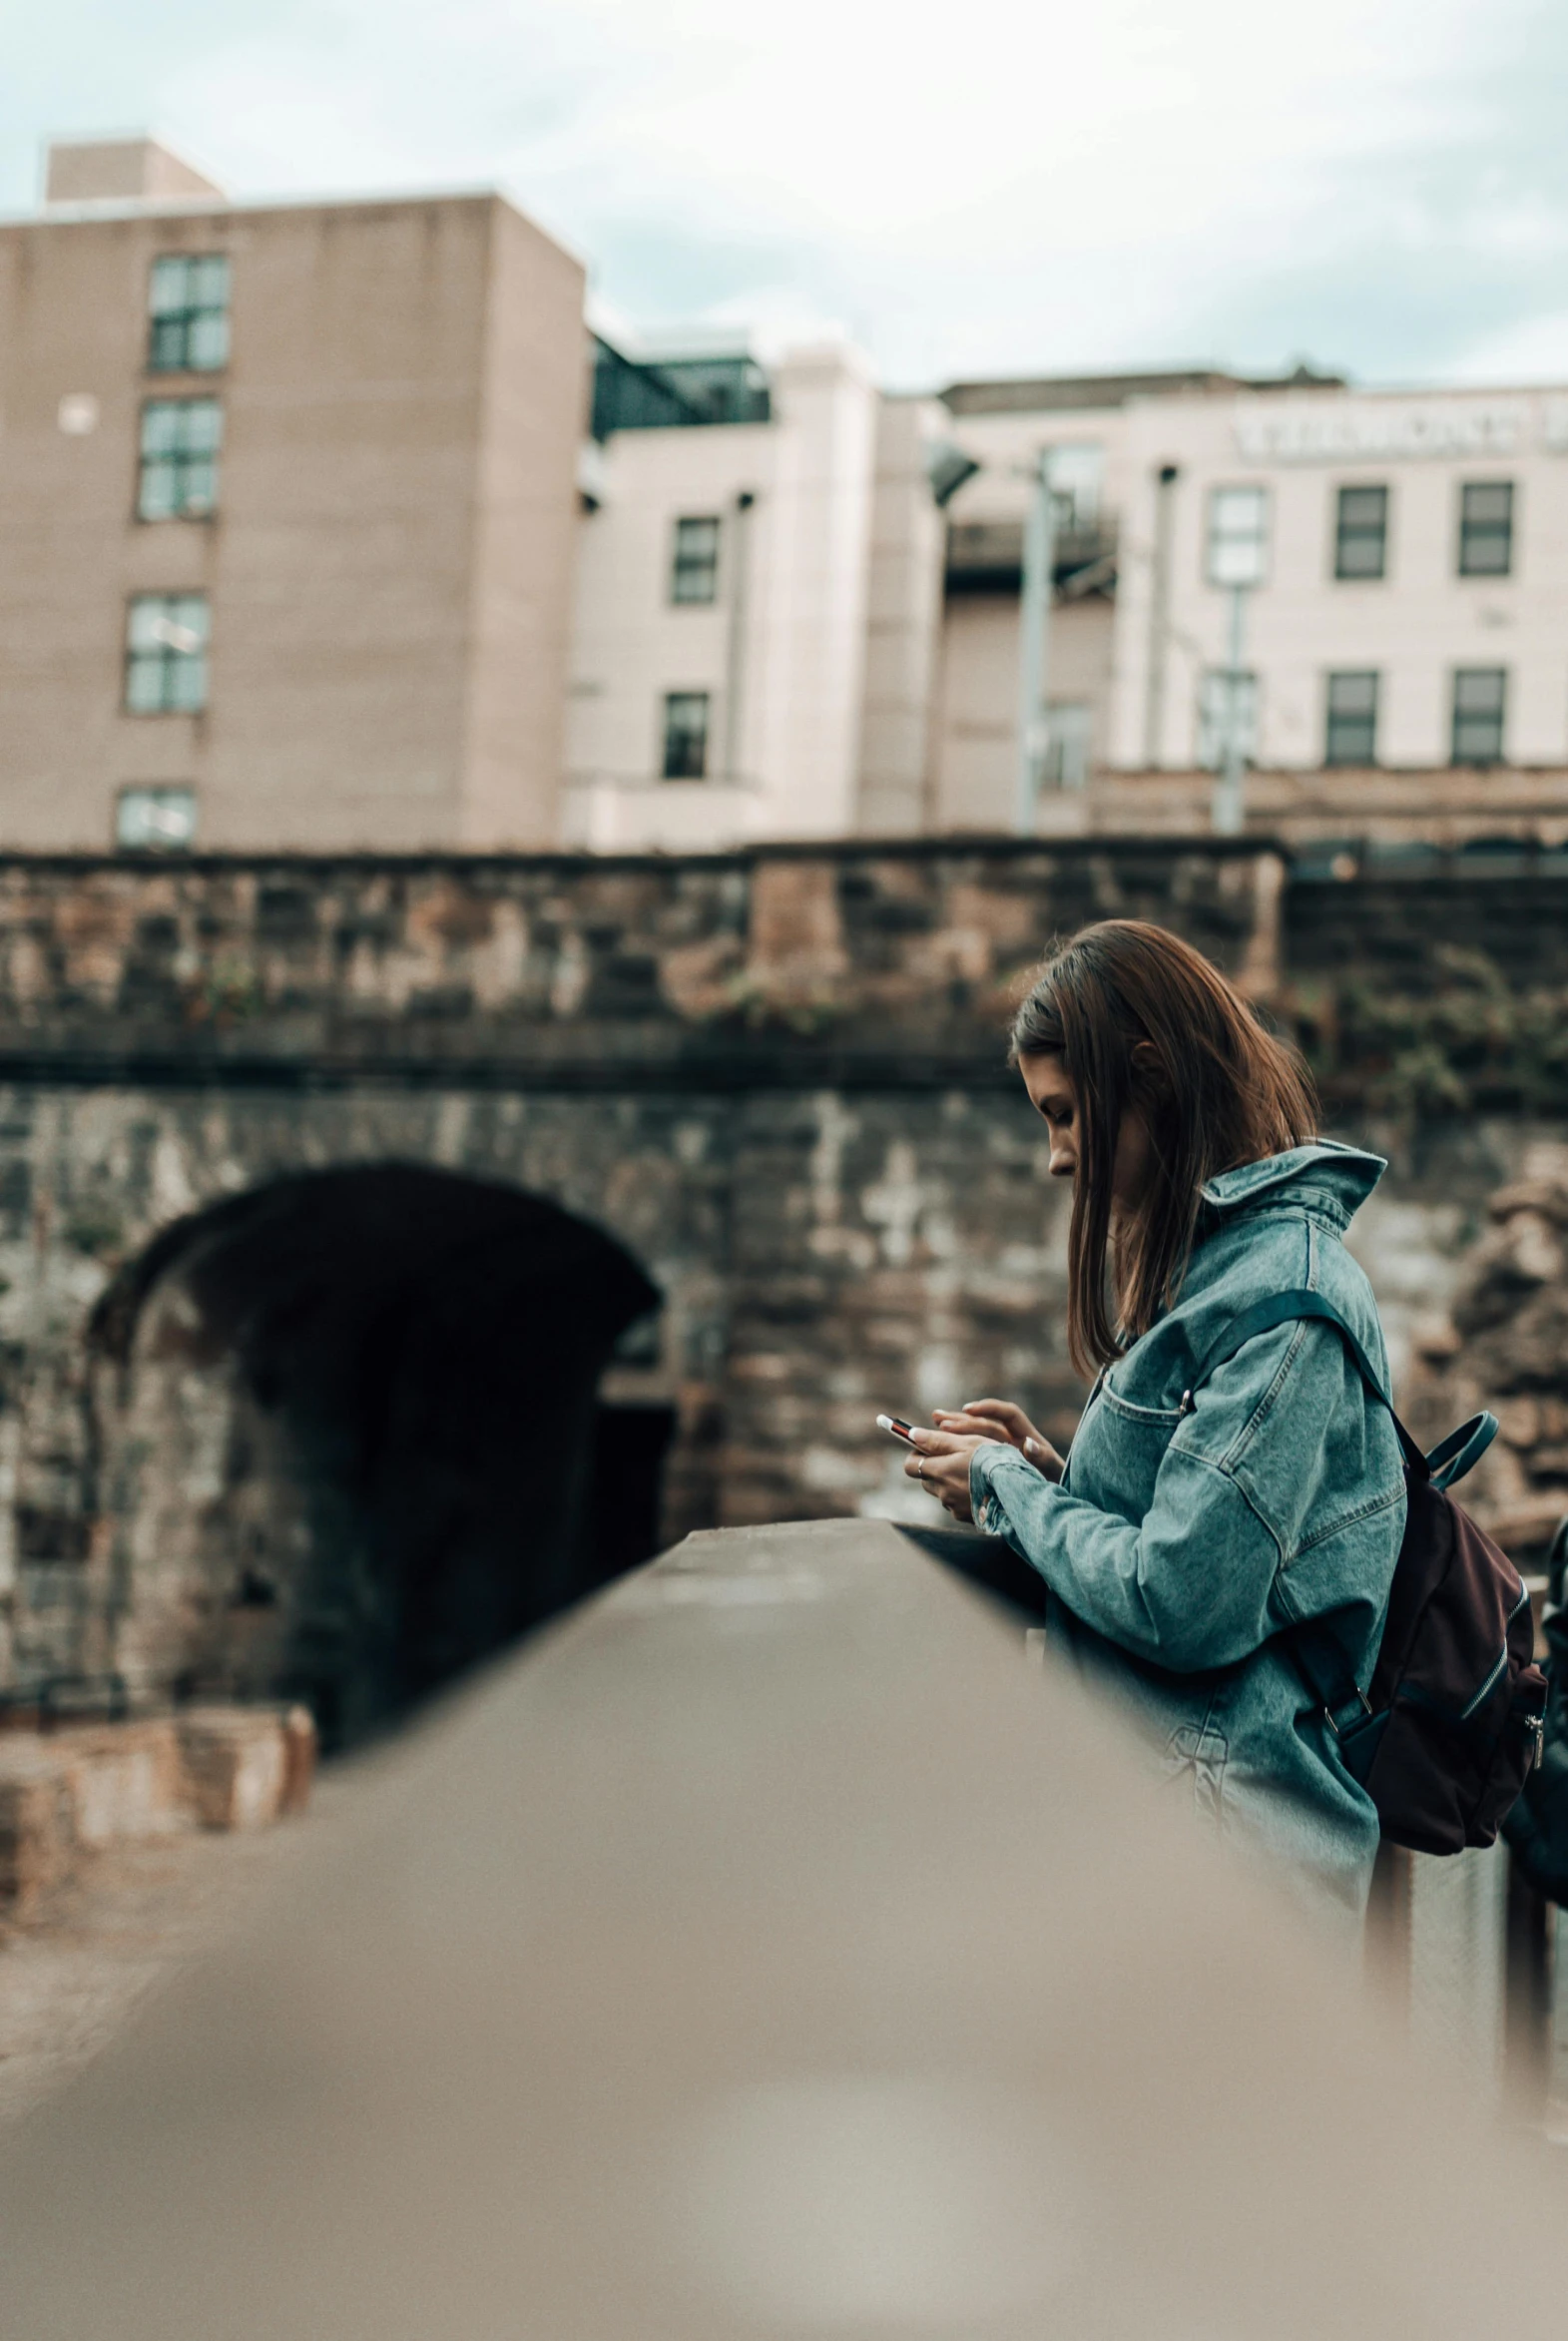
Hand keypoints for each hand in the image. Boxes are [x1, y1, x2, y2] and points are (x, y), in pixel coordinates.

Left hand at [902, 1426, 990, 1522]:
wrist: (1018, 1492)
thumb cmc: (993, 1462)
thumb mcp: (968, 1442)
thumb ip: (938, 1440)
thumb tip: (912, 1434)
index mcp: (939, 1471)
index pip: (910, 1465)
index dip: (917, 1454)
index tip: (930, 1446)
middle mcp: (942, 1492)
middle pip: (925, 1478)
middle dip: (935, 1467)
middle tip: (955, 1456)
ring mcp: (954, 1507)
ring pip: (942, 1491)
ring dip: (950, 1481)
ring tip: (972, 1471)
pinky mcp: (966, 1517)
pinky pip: (956, 1503)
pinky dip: (963, 1494)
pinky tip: (980, 1487)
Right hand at [931, 1399, 1064, 1482]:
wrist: (1054, 1504)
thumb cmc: (1057, 1486)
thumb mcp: (1052, 1472)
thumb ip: (1043, 1458)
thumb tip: (1029, 1444)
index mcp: (1027, 1437)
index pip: (1008, 1414)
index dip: (989, 1408)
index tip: (969, 1410)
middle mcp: (1012, 1441)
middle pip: (985, 1424)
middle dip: (962, 1420)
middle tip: (939, 1419)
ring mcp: (1000, 1455)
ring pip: (975, 1438)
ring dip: (955, 1430)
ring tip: (935, 1421)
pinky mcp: (991, 1469)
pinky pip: (971, 1456)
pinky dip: (955, 1452)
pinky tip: (940, 1452)